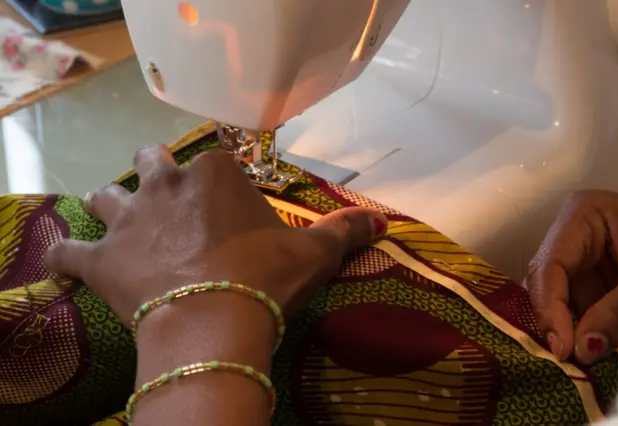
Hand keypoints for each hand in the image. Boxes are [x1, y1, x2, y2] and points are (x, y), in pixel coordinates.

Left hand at [44, 145, 386, 323]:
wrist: (215, 319)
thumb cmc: (266, 277)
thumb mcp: (314, 254)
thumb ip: (345, 231)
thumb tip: (383, 220)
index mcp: (215, 175)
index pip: (214, 159)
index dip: (218, 178)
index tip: (225, 198)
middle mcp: (165, 184)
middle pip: (152, 161)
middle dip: (158, 173)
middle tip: (169, 199)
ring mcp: (127, 219)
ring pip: (106, 195)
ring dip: (112, 205)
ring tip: (121, 223)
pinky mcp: (100, 258)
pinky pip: (69, 253)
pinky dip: (68, 259)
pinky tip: (68, 266)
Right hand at [525, 190, 617, 363]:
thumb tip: (582, 350)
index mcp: (585, 214)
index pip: (551, 264)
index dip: (550, 306)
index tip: (562, 348)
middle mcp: (573, 232)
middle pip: (546, 280)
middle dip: (555, 318)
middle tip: (564, 358)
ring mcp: (583, 255)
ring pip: (558, 297)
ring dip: (568, 328)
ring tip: (577, 357)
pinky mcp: (595, 276)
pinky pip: (578, 305)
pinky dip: (583, 328)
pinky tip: (589, 347)